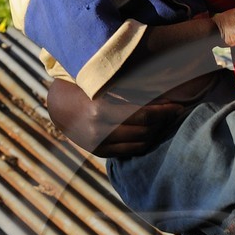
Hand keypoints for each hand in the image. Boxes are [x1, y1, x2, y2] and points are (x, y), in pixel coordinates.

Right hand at [46, 76, 190, 158]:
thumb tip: (159, 88)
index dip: (164, 111)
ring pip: (139, 143)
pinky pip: (130, 151)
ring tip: (166, 121)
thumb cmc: (82, 86)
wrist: (57, 106)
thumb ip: (126, 87)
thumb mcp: (100, 82)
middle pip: (144, 131)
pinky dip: (145, 142)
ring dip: (156, 133)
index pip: (143, 115)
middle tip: (175, 112)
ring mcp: (97, 144)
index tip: (178, 105)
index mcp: (99, 110)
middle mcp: (98, 130)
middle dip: (163, 122)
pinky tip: (153, 133)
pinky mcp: (99, 152)